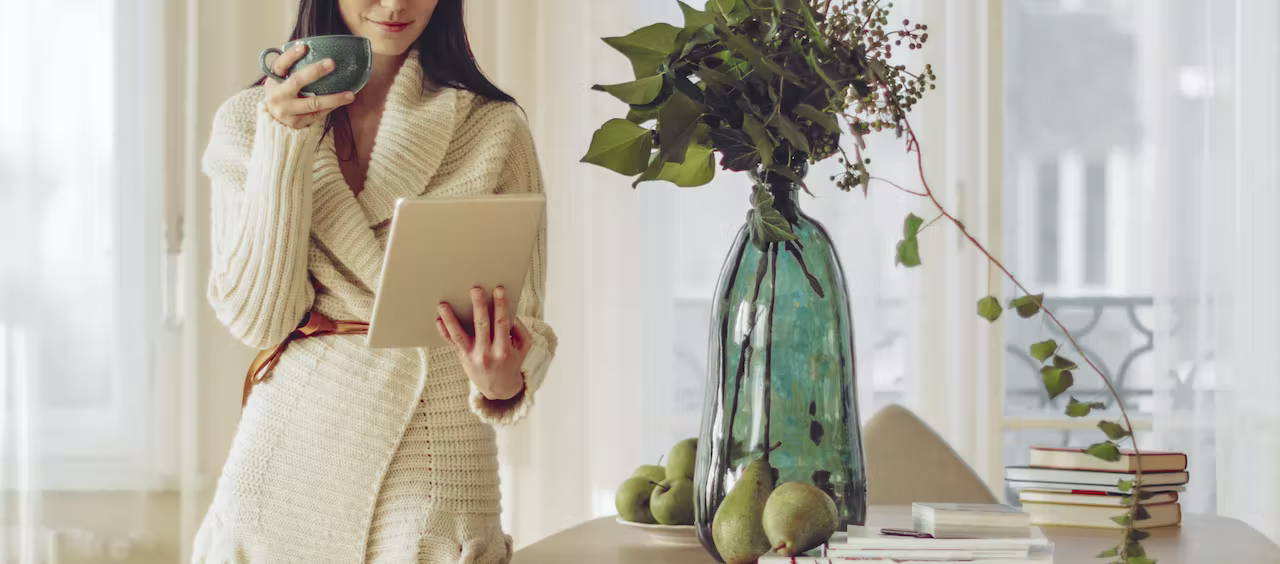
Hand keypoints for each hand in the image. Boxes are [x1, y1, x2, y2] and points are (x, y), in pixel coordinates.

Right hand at [263, 44, 355, 129]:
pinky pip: (318, 114)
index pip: (281, 64)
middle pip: (297, 81)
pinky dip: (331, 107)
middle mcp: (277, 95)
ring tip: (350, 95)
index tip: (305, 47)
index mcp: (273, 80)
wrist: (274, 118)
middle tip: (332, 63)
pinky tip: (342, 102)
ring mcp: (286, 111)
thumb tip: (313, 47)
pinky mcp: (296, 123)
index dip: (291, 55)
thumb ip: (293, 66)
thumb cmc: (283, 91)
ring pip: (313, 103)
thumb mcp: (282, 78)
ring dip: (334, 98)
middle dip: (315, 71)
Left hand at [436, 285, 531, 399]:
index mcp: (504, 350)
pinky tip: (438, 319)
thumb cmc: (512, 361)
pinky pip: (451, 343)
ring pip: (459, 334)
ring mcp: (472, 356)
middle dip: (479, 306)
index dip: (501, 306)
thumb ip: (520, 328)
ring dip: (450, 318)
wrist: (499, 388)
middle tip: (475, 289)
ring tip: (443, 304)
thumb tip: (508, 311)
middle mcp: (487, 353)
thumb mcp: (523, 348)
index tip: (499, 289)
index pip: (502, 324)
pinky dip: (443, 331)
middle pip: (481, 325)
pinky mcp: (462, 357)